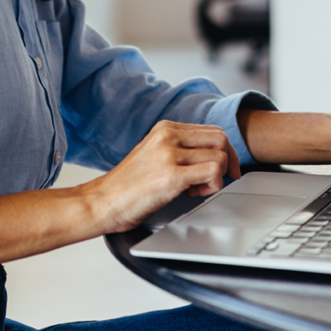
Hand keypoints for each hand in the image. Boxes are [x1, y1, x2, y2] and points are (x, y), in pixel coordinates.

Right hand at [82, 121, 240, 233]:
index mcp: (165, 128)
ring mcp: (169, 154)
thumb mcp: (153, 154)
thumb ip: (179, 149)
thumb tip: (210, 156)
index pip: (211, 131)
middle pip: (220, 139)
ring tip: (198, 189)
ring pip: (219, 155)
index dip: (223, 150)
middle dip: (229, 161)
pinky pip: (213, 172)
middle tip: (223, 178)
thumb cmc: (127, 186)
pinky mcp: (171, 175)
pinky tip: (196, 193)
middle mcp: (168, 136)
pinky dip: (213, 185)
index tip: (225, 167)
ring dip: (218, 176)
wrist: (101, 202)